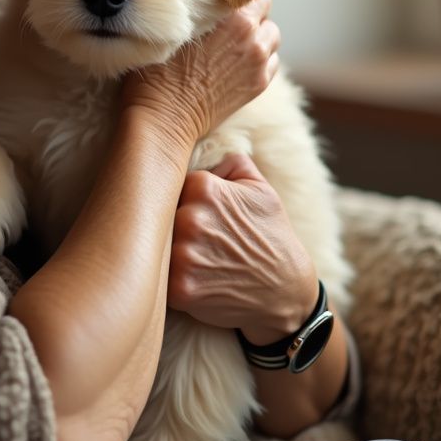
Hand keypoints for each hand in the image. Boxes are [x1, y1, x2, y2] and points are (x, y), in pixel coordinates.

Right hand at [121, 0, 279, 142]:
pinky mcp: (259, 84)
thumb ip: (195, 6)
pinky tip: (237, 63)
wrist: (165, 118)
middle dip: (249, 11)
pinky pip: (272, 61)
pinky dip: (261, 59)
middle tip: (226, 19)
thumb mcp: (171, 27)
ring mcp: (259, 62)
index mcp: (231, 15)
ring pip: (272, 35)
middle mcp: (251, 35)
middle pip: (265, 9)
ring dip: (258, 35)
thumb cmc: (157, 71)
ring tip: (233, 42)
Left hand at [167, 153, 317, 343]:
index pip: (164, 183)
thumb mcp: (260, 188)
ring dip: (165, 250)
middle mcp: (190, 218)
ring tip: (191, 256)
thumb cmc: (270, 235)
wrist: (286, 292)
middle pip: (156, 214)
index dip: (175, 198)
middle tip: (188, 235)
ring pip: (154, 244)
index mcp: (203, 188)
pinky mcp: (181, 288)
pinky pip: (158, 278)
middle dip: (167, 223)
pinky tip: (190, 277)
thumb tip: (198, 148)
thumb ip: (229, 161)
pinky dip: (168, 278)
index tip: (187, 210)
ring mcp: (184, 255)